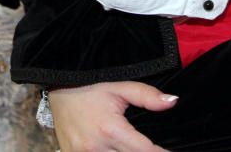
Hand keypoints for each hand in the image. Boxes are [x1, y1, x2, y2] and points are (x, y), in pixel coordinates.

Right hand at [49, 82, 176, 151]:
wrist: (57, 88)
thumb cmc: (89, 86)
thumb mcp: (119, 86)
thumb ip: (146, 95)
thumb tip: (172, 101)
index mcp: (110, 130)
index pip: (145, 151)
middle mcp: (95, 148)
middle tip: (154, 150)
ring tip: (138, 149)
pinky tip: (118, 150)